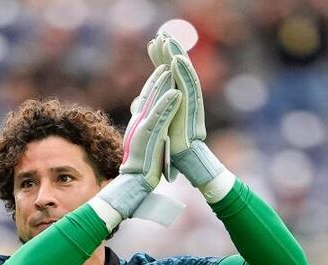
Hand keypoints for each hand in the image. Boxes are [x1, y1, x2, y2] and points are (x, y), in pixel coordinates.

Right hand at [95, 65, 179, 220]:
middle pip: (150, 94)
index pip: (147, 98)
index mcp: (139, 124)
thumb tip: (148, 127)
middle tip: (166, 56)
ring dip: (163, 85)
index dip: (155, 81)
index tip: (163, 66)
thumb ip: (146, 134)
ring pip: (154, 103)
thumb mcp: (143, 146)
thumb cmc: (138, 171)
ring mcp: (142, 130)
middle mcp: (138, 123)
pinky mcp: (147, 139)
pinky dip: (168, 106)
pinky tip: (176, 94)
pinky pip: (159, 119)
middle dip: (158, 74)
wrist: (130, 188)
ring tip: (171, 68)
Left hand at [148, 31, 225, 187]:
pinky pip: (187, 87)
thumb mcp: (149, 124)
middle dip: (167, 52)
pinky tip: (176, 59)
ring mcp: (185, 106)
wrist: (169, 166)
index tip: (152, 44)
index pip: (164, 75)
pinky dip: (183, 73)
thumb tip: (138, 100)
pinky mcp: (188, 112)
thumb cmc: (157, 149)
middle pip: (175, 71)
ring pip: (182, 75)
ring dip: (176, 57)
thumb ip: (148, 108)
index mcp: (170, 103)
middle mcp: (179, 102)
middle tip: (161, 34)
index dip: (158, 59)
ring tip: (168, 40)